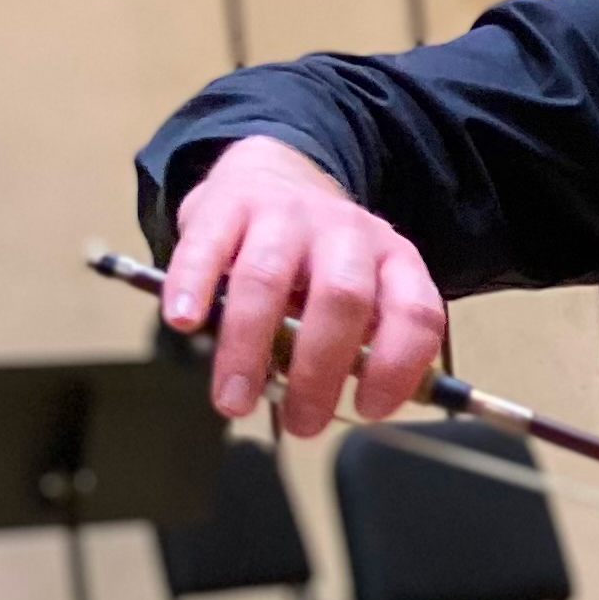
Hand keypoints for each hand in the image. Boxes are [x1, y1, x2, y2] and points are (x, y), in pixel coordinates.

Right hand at [161, 136, 445, 436]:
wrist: (274, 176)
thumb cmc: (318, 264)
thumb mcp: (364, 297)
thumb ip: (363, 349)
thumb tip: (343, 410)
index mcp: (394, 260)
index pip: (415, 314)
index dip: (397, 368)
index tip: (368, 410)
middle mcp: (347, 232)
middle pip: (342, 299)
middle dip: (319, 370)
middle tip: (301, 423)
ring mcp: (287, 214)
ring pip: (267, 279)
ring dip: (247, 349)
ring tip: (234, 401)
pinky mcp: (228, 205)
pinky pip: (207, 247)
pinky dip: (192, 287)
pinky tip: (184, 323)